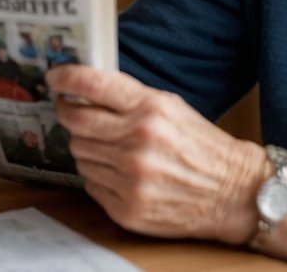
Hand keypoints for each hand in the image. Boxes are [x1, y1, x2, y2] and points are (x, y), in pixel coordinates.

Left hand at [44, 64, 265, 243]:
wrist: (231, 192)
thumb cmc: (200, 145)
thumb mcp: (171, 106)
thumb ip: (129, 98)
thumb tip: (83, 90)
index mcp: (150, 109)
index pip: (92, 85)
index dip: (66, 78)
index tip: (55, 77)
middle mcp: (137, 142)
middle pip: (75, 122)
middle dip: (68, 113)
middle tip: (69, 110)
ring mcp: (130, 178)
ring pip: (79, 154)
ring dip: (86, 147)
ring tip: (108, 147)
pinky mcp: (126, 208)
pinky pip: (90, 183)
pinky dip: (97, 174)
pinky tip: (118, 171)